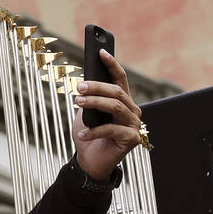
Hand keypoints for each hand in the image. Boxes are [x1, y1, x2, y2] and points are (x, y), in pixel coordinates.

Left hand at [73, 50, 142, 179]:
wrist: (90, 161)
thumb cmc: (89, 135)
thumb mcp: (85, 113)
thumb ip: (88, 99)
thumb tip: (84, 84)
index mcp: (123, 101)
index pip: (120, 79)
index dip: (111, 64)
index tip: (100, 52)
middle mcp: (132, 111)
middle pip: (117, 92)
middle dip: (97, 87)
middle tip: (79, 87)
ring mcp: (134, 125)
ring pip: (116, 107)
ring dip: (95, 103)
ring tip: (78, 102)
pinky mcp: (132, 139)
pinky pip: (112, 130)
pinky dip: (94, 131)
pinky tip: (82, 133)